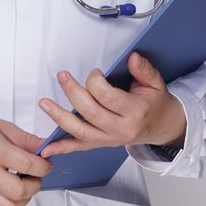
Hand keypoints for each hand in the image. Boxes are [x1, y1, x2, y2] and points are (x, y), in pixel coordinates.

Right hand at [0, 114, 51, 205]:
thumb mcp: (3, 126)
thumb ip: (27, 140)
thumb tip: (47, 148)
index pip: (26, 164)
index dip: (43, 166)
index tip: (46, 163)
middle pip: (19, 190)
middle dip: (36, 184)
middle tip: (37, 173)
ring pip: (12, 205)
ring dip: (26, 196)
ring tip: (27, 181)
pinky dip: (15, 201)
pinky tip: (16, 188)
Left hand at [38, 51, 186, 156]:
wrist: (162, 127)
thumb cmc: (156, 104)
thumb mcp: (156, 83)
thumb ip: (144, 70)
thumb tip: (133, 57)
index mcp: (135, 112)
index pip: (108, 97)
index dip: (96, 82)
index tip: (95, 72)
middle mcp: (120, 129)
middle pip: (90, 112)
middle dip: (73, 92)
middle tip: (63, 76)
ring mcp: (109, 139)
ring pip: (80, 130)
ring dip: (59, 117)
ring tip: (44, 103)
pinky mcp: (101, 144)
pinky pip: (79, 147)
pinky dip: (61, 148)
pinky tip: (47, 148)